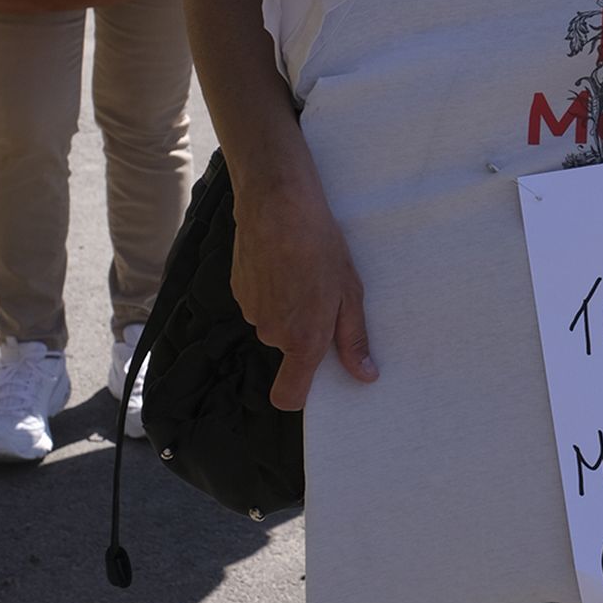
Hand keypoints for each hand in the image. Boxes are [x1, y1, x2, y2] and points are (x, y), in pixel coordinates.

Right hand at [232, 175, 376, 410]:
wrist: (278, 206)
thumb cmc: (321, 248)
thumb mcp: (350, 294)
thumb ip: (354, 340)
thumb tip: (365, 376)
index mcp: (303, 340)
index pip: (288, 396)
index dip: (298, 395)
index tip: (312, 380)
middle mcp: (272, 334)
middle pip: (288, 349)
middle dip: (304, 329)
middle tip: (322, 293)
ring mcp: (251, 312)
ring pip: (274, 322)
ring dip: (288, 306)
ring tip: (302, 271)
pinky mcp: (238, 291)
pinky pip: (260, 302)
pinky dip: (271, 289)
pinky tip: (282, 262)